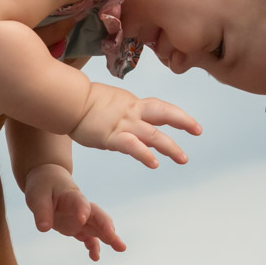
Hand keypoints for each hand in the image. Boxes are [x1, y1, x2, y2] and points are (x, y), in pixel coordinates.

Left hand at [23, 164, 126, 260]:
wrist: (50, 182)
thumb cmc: (44, 186)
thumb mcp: (37, 197)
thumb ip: (41, 211)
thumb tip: (44, 228)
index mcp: (71, 196)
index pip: (80, 202)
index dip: (82, 210)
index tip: (82, 219)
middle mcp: (81, 207)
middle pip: (98, 216)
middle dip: (107, 227)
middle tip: (114, 238)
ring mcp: (82, 218)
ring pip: (99, 228)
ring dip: (109, 238)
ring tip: (121, 249)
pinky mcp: (79, 227)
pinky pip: (89, 238)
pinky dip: (93, 247)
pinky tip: (95, 258)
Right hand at [70, 82, 201, 167]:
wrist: (67, 101)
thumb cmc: (81, 102)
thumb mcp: (108, 103)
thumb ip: (121, 112)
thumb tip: (128, 120)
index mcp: (132, 104)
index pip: (159, 108)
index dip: (176, 115)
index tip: (191, 123)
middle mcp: (132, 112)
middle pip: (164, 114)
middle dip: (183, 121)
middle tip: (198, 130)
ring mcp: (123, 124)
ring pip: (153, 134)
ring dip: (170, 147)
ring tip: (183, 158)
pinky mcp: (111, 137)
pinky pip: (132, 146)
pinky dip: (145, 154)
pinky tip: (154, 163)